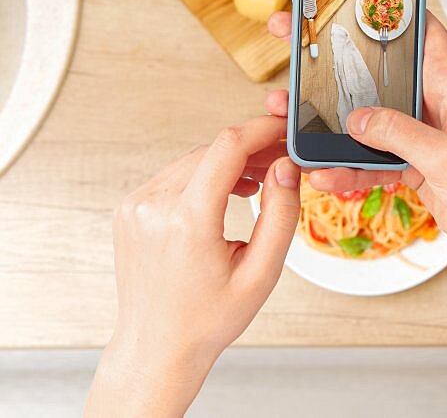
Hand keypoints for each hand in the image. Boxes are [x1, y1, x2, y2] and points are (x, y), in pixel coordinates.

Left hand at [86, 115, 300, 416]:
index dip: (262, 129)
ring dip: (230, 162)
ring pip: (195, 159)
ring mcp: (136, 205)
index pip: (228, 147)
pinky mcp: (131, 209)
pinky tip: (230, 191)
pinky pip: (177, 175)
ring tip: (262, 180)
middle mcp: (154, 206)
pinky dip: (206, 175)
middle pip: (213, 150)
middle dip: (252, 148)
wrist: (157, 347)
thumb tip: (287, 166)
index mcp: (187, 221)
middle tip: (284, 160)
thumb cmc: (209, 319)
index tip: (286, 128)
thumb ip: (280, 214)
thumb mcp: (262, 273)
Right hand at [266, 11, 446, 270]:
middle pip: (379, 72)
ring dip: (330, 120)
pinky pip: (371, 159)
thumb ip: (401, 134)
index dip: (390, 8)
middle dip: (336, 62)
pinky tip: (322, 173)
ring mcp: (421, 135)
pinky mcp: (414, 165)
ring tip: (287, 116)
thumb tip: (355, 118)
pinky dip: (346, 166)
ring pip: (366, 117)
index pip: (422, 31)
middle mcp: (434, 104)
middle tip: (294, 45)